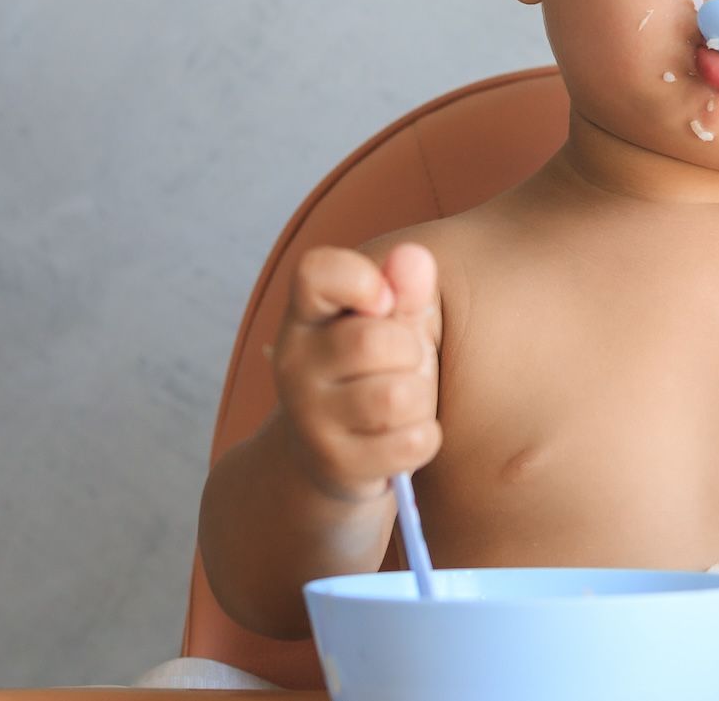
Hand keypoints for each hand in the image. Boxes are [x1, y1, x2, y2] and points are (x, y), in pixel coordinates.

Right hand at [264, 242, 441, 501]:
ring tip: (402, 404)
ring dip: (420, 400)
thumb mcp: (390, 326)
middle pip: (377, 341)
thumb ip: (405, 291)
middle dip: (411, 354)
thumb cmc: (373, 375)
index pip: (316, 272)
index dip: (361, 279)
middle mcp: (294, 364)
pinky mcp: (335, 464)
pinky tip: (401, 436)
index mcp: (304, 317)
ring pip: (398, 397)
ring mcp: (309, 418)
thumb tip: (413, 256)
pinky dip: (424, 438)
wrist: (334, 457)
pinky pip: (413, 441)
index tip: (383, 302)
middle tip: (400, 367)